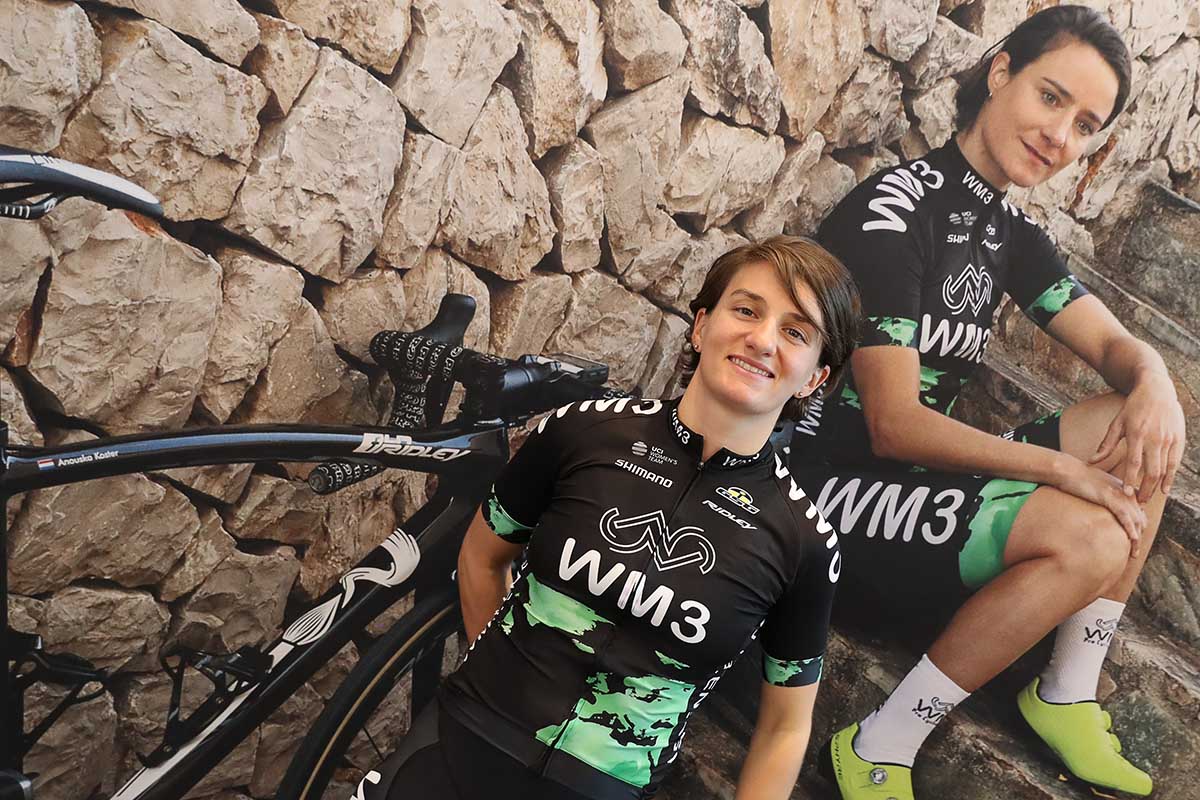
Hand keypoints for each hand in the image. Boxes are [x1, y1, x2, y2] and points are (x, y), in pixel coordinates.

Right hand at [1052, 455, 1147, 556]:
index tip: (1133, 541)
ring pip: (1136, 520)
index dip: (1138, 528)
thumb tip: (1101, 504)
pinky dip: (1131, 529)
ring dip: (1137, 539)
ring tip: (1134, 553)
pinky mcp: (1111, 498)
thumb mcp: (1097, 485)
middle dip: (1140, 537)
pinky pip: (1126, 517)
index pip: (1139, 512)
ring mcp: (1120, 495)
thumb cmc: (1077, 478)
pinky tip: (1133, 540)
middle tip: (1135, 552)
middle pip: (1141, 518)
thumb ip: (1105, 495)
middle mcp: (1127, 492)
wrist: (1067, 470)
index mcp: (1125, 489)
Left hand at [1091, 376, 1186, 501]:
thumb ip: (1106, 444)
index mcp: (1137, 434)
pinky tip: (1165, 489)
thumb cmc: (1133, 408)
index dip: (1130, 479)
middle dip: (1145, 489)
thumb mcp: (1117, 423)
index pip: (1134, 463)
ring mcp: (1168, 439)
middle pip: (1151, 471)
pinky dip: (1171, 477)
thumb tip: (1091, 461)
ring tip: (1147, 499)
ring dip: (1156, 487)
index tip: (1125, 494)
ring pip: (1164, 469)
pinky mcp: (1179, 439)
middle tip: (1137, 503)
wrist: (1157, 390)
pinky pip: (1175, 463)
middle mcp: (1154, 439)